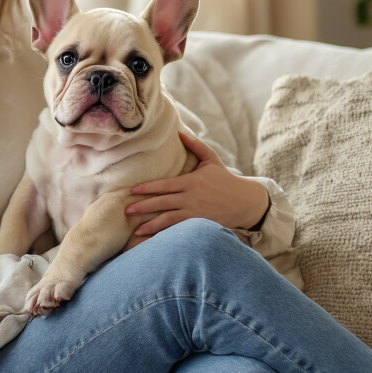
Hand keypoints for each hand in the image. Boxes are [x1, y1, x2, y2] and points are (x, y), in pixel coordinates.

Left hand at [124, 132, 269, 237]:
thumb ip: (196, 146)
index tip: (132, 191)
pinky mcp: (200, 225)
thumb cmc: (226, 180)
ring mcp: (195, 214)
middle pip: (162, 203)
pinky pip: (179, 231)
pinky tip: (154, 240)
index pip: (164, 185)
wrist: (245, 202)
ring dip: (151, 225)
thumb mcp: (211, 160)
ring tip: (136, 230)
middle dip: (143, 207)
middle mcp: (191, 198)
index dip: (147, 189)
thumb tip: (179, 132)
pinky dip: (166, 235)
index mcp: (191, 181)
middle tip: (126, 210)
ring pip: (169, 220)